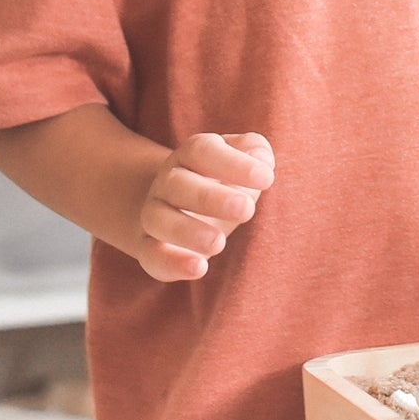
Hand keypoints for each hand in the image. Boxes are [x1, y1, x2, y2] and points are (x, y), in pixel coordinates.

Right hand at [137, 131, 273, 281]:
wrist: (185, 206)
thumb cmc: (224, 180)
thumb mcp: (243, 160)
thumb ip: (256, 151)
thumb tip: (262, 162)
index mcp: (191, 155)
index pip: (203, 151)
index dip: (234, 163)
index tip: (267, 179)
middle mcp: (168, 182)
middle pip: (178, 184)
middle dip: (211, 197)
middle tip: (247, 210)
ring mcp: (155, 214)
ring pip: (158, 219)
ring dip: (187, 232)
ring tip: (219, 244)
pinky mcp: (151, 248)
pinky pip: (151, 255)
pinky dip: (172, 263)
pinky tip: (199, 268)